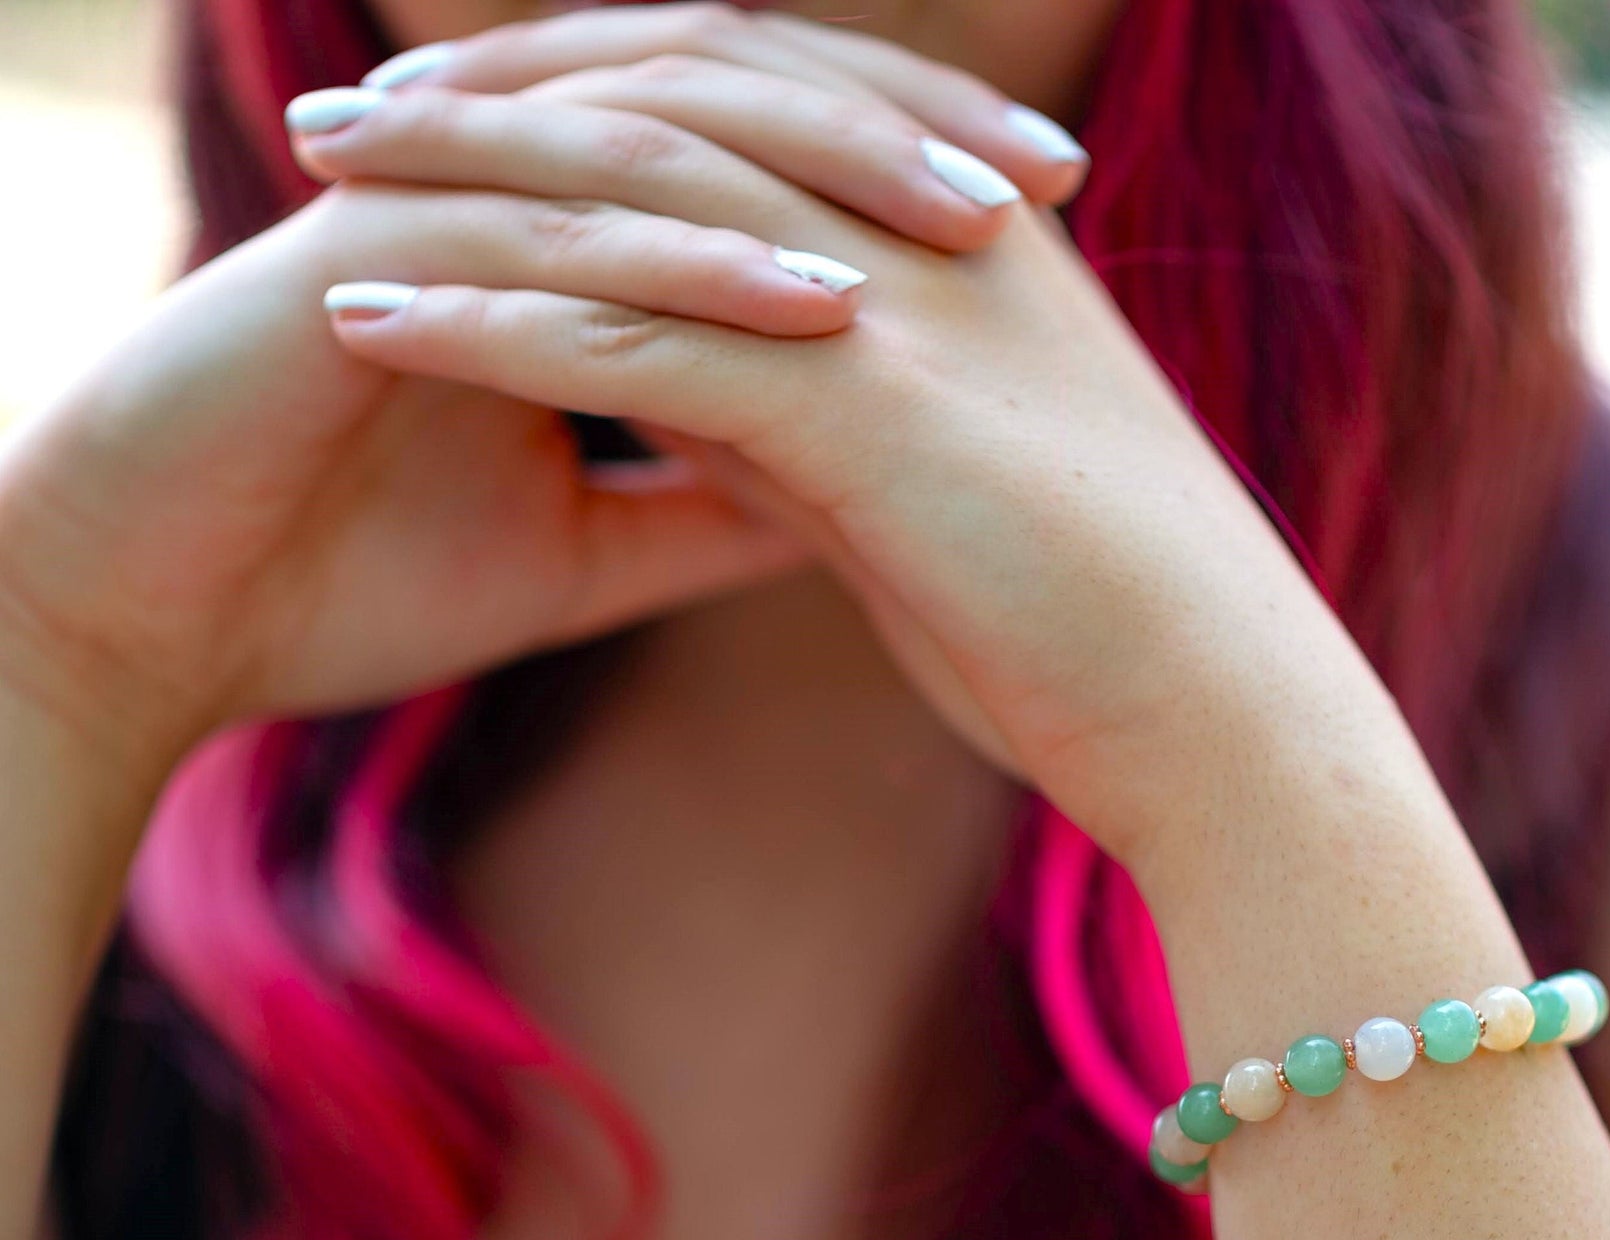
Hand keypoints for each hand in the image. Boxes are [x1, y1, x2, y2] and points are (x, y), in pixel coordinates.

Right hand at [0, 7, 1071, 780]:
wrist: (153, 616)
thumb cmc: (345, 575)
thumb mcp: (589, 556)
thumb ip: (715, 515)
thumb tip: (855, 515)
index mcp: (562, 233)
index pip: (761, 165)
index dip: (907, 183)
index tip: (1048, 239)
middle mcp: (510, 183)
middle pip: (736, 102)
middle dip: (903, 133)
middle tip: (1052, 186)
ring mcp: (441, 196)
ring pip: (661, 136)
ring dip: (825, 171)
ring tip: (973, 223)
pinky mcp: (376, 246)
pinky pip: (560, 231)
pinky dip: (690, 267)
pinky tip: (814, 304)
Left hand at [308, 7, 1319, 863]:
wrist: (1222, 713)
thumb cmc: (1104, 630)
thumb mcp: (950, 490)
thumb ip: (836, 421)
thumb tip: (726, 408)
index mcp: (955, 237)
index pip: (744, 105)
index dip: (593, 91)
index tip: (468, 112)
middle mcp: (922, 232)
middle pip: (671, 103)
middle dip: (497, 92)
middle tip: (349, 107)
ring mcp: (895, 308)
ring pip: (634, 199)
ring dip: (460, 182)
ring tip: (320, 175)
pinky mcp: (859, 412)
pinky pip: (629, 342)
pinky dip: (487, 325)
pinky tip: (367, 321)